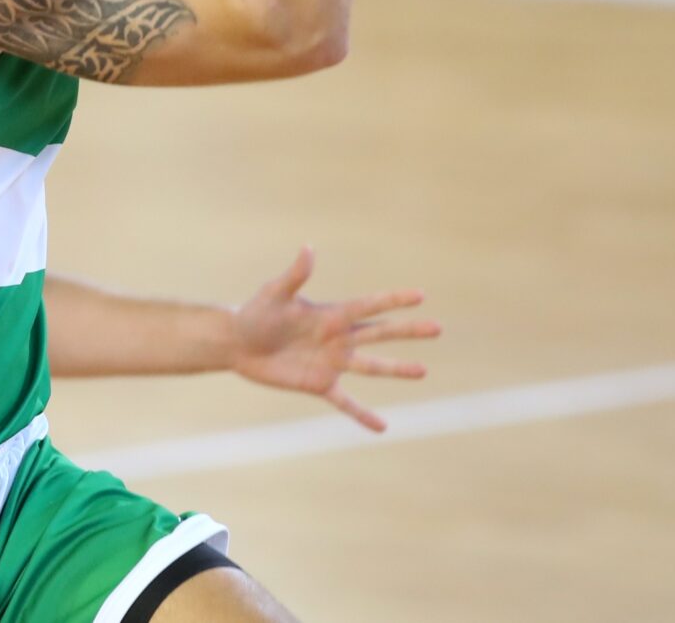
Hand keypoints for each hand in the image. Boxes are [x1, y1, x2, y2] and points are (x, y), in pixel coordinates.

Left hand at [229, 247, 440, 432]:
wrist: (237, 343)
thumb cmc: (255, 312)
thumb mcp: (275, 293)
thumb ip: (295, 275)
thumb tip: (308, 248)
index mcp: (331, 314)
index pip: (369, 306)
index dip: (394, 300)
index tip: (420, 295)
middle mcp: (338, 338)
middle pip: (380, 334)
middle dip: (408, 331)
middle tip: (437, 328)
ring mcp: (331, 362)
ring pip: (371, 367)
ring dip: (397, 370)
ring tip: (423, 371)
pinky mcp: (319, 384)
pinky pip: (345, 402)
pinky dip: (362, 415)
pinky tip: (382, 427)